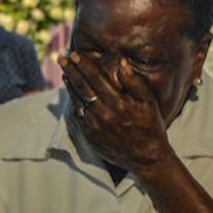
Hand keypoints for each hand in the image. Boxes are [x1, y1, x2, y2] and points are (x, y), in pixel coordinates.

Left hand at [59, 52, 170, 174]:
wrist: (147, 158)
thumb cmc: (151, 127)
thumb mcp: (149, 103)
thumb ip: (135, 82)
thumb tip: (122, 63)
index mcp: (119, 104)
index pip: (96, 79)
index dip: (84, 65)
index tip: (74, 55)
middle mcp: (104, 115)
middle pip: (82, 87)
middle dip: (71, 70)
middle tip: (61, 58)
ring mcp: (95, 127)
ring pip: (77, 101)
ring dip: (70, 85)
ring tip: (65, 73)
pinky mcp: (90, 137)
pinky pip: (78, 116)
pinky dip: (74, 103)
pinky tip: (72, 94)